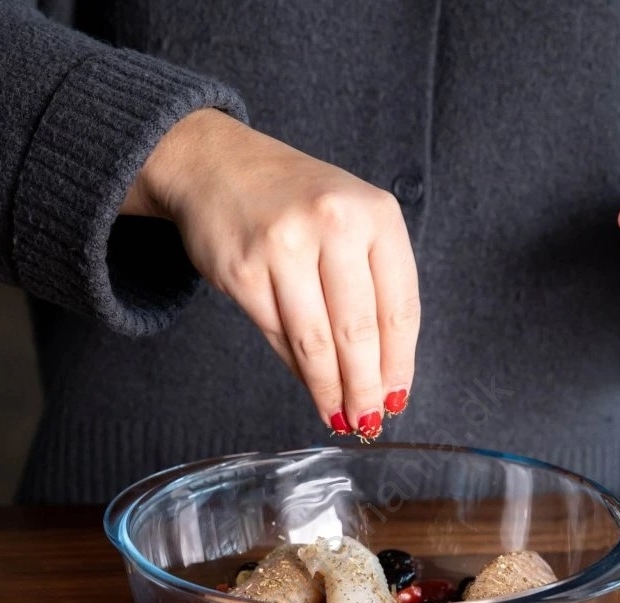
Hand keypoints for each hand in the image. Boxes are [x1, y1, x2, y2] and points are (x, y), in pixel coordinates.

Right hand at [122, 109, 419, 437]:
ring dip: (331, 390)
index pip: (400, 307)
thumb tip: (382, 376)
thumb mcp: (352, 225)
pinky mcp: (243, 271)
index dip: (399, 363)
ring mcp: (285, 246)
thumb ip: (373, 287)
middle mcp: (334, 224)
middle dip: (366, 387)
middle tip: (369, 419)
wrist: (219, 165)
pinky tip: (310, 387)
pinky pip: (279, 336)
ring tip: (341, 417)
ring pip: (317, 342)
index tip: (397, 398)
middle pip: (359, 331)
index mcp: (376, 214)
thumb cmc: (298, 203)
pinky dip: (297, 370)